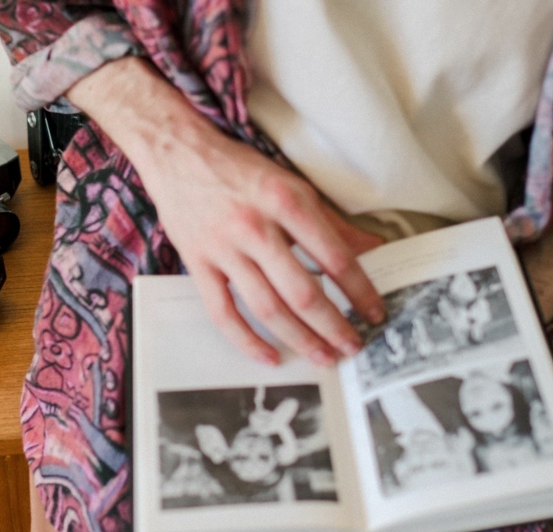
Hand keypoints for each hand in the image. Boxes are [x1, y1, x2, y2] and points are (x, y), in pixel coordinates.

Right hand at [68, 57, 385, 364]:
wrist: (177, 153)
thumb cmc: (239, 169)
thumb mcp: (292, 184)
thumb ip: (331, 221)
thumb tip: (372, 248)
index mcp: (286, 201)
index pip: (334, 257)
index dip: (359, 290)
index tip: (375, 312)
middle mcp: (255, 227)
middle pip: (302, 291)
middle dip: (334, 325)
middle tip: (354, 346)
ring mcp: (224, 248)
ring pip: (267, 308)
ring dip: (299, 339)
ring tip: (323, 357)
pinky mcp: (198, 264)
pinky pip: (223, 312)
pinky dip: (247, 340)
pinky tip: (269, 356)